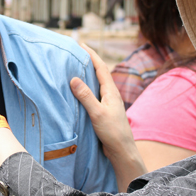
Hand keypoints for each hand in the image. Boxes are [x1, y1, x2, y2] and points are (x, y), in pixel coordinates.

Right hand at [70, 44, 146, 190]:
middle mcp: (110, 94)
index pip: (100, 67)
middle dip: (88, 61)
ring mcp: (108, 102)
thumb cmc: (112, 132)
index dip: (91, 54)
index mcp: (110, 91)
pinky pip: (94, 93)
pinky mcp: (104, 110)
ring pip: (96, 83)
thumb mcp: (97, 113)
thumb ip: (86, 96)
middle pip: (99, 72)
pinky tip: (79, 90)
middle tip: (76, 52)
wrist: (122, 150)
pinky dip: (86, 87)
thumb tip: (74, 78)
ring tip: (75, 66)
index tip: (81, 44)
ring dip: (87, 73)